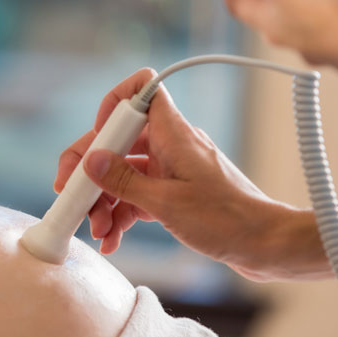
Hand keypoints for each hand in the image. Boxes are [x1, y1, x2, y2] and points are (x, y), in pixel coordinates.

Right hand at [53, 69, 296, 279]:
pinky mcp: (174, 192)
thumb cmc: (227, 220)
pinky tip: (112, 238)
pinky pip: (137, 194)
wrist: (266, 246)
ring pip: (124, 172)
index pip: (142, 90)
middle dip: (92, 169)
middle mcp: (170, 145)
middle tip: (71, 195)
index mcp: (173, 133)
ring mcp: (171, 169)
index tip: (96, 142)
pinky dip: (121, 214)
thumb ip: (125, 181)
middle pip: (119, 139)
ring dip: (104, 199)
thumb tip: (91, 161)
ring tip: (97, 230)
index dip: (112, 105)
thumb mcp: (167, 204)